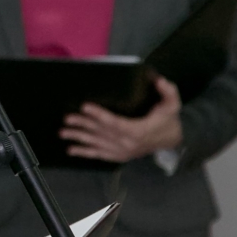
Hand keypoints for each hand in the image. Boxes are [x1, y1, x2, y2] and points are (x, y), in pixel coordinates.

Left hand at [61, 75, 183, 163]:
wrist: (172, 140)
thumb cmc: (168, 119)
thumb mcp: (172, 104)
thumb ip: (168, 91)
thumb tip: (158, 79)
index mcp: (138, 131)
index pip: (114, 122)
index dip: (99, 115)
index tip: (85, 106)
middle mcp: (127, 144)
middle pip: (101, 132)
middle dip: (83, 125)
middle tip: (67, 118)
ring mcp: (122, 152)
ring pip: (97, 143)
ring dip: (79, 138)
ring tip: (63, 132)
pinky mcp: (118, 156)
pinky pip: (99, 155)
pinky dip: (85, 153)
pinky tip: (71, 150)